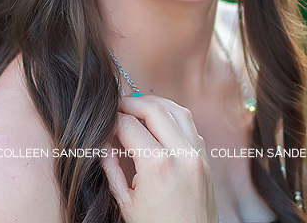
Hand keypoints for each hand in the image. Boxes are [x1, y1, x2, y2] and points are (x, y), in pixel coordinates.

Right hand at [101, 95, 218, 222]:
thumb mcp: (126, 203)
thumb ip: (111, 168)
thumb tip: (101, 142)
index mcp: (157, 165)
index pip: (128, 125)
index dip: (112, 120)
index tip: (102, 122)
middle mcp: (181, 154)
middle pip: (154, 109)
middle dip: (131, 103)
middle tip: (116, 106)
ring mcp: (197, 155)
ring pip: (177, 109)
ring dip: (156, 103)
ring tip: (137, 107)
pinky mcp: (206, 159)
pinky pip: (190, 125)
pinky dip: (174, 116)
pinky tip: (159, 122)